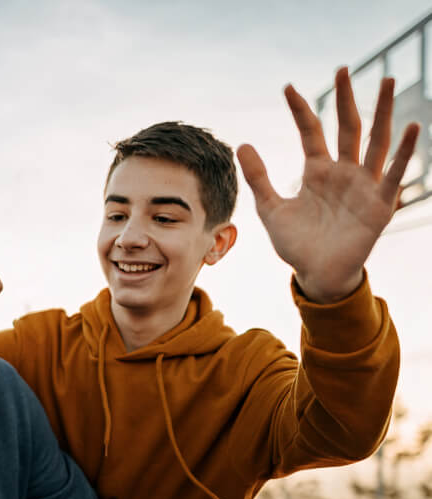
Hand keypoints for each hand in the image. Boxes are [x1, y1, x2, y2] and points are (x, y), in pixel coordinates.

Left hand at [238, 67, 419, 302]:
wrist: (316, 275)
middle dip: (346, 99)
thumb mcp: (272, 210)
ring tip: (388, 81)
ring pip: (375, 142)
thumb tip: (242, 144)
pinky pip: (392, 174)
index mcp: (318, 172)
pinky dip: (402, 153)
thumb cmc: (297, 244)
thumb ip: (259, 179)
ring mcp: (363, 186)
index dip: (300, 111)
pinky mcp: (378, 204)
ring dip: (383, 112)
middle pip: (347, 127)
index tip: (287, 88)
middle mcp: (343, 173)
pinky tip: (410, 127)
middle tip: (344, 68)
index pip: (311, 132)